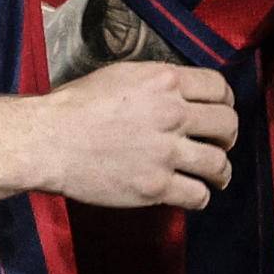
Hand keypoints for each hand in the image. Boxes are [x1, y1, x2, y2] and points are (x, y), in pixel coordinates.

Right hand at [37, 62, 237, 210]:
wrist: (46, 140)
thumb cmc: (76, 106)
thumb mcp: (122, 76)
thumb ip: (158, 84)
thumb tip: (183, 92)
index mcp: (165, 81)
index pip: (219, 88)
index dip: (225, 102)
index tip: (221, 112)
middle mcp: (172, 114)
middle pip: (227, 125)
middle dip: (227, 136)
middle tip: (219, 144)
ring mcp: (165, 152)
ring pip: (219, 163)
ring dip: (221, 171)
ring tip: (216, 175)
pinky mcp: (155, 185)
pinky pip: (198, 195)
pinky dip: (201, 196)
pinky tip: (194, 194)